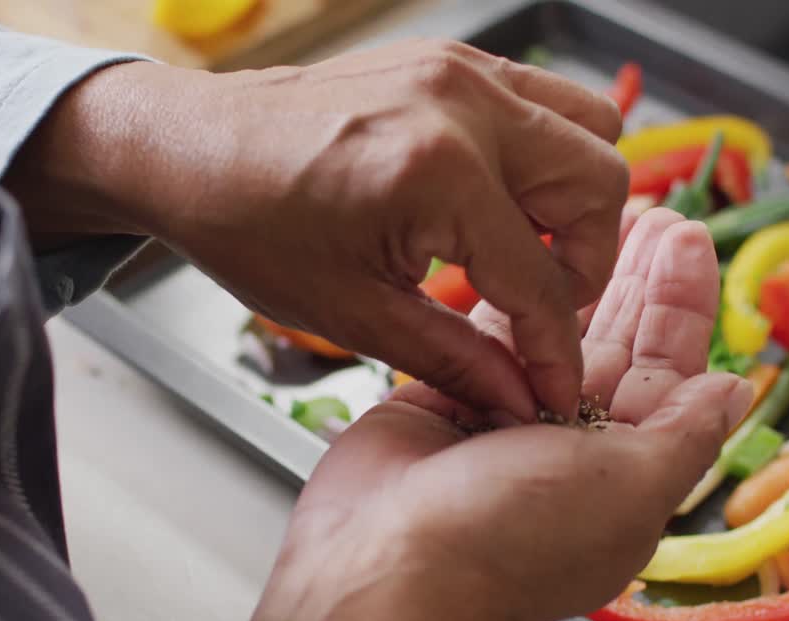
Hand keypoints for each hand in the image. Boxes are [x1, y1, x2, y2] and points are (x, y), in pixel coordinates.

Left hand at [6, 41, 626, 421]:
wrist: (189, 149)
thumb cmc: (248, 225)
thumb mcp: (352, 312)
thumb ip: (453, 357)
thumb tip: (522, 395)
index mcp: (437, 173)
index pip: (541, 276)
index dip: (556, 344)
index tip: (555, 383)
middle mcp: (463, 105)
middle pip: (599, 180)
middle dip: (586, 259)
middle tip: (541, 303)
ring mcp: (460, 69)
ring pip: (587, 124)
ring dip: (575, 196)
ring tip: (525, 248)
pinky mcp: (450, 59)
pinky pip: (540, 98)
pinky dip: (540, 154)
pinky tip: (493, 202)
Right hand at [231, 209, 752, 620]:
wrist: (387, 557)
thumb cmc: (513, 533)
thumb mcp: (627, 489)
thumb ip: (684, 435)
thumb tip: (734, 392)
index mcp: (625, 472)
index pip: (670, 376)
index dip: (684, 308)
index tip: (694, 243)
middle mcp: (571, 446)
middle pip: (619, 346)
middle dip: (641, 281)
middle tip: (659, 215)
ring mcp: (507, 421)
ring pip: (556, 332)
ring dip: (582, 278)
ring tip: (606, 218)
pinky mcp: (449, 397)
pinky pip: (490, 335)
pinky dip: (514, 297)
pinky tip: (534, 256)